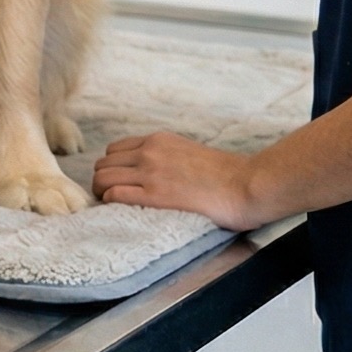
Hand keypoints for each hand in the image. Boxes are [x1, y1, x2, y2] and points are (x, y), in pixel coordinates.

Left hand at [94, 132, 274, 230]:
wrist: (249, 184)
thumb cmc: (228, 175)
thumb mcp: (189, 152)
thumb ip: (167, 157)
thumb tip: (153, 172)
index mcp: (158, 140)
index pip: (114, 150)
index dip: (112, 168)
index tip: (119, 182)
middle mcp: (149, 152)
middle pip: (103, 164)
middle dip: (103, 181)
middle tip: (112, 198)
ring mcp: (151, 172)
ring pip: (102, 179)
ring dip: (102, 193)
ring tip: (114, 207)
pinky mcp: (156, 194)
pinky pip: (115, 195)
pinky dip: (111, 203)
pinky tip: (121, 211)